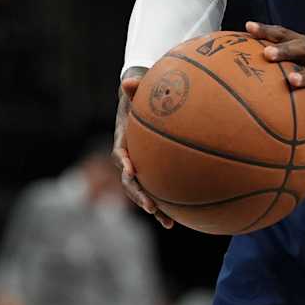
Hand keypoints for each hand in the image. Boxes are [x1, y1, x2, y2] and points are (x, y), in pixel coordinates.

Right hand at [113, 71, 172, 227]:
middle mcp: (129, 160)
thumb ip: (133, 88)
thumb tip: (126, 82)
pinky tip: (185, 217)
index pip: (120, 157)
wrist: (141, 108)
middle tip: (150, 207)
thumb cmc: (140, 98)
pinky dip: (169, 205)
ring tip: (169, 223)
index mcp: (123, 143)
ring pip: (145, 192)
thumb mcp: (136, 91)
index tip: (131, 171)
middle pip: (130, 183)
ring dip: (155, 208)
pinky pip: (160, 191)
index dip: (125, 166)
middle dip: (139, 196)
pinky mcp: (153, 174)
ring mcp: (141, 170)